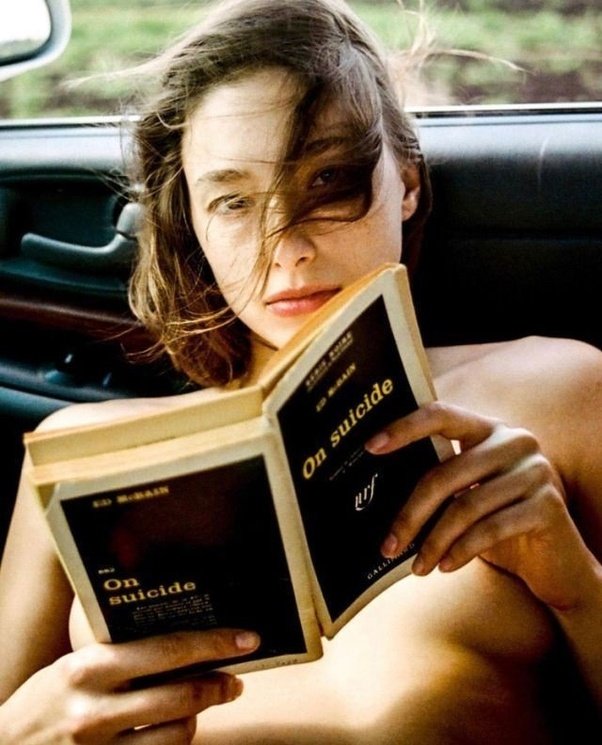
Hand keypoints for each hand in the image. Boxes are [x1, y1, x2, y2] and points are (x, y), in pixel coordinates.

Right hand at [0, 628, 258, 744]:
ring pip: (178, 733)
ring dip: (200, 715)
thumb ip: (121, 654)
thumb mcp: (74, 666)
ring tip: (205, 701)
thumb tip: (184, 640)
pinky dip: (177, 740)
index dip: (214, 644)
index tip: (246, 639)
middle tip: (235, 678)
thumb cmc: (46, 700)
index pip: (166, 650)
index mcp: (89, 668)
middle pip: (181, 696)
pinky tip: (177, 727)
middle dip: (219, 684)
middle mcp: (95, 710)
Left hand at [366, 402, 597, 609]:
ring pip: (465, 506)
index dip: (404, 428)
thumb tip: (378, 493)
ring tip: (418, 567)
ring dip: (434, 542)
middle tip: (389, 546)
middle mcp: (514, 441)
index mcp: (488, 429)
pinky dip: (462, 551)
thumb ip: (440, 481)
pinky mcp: (548, 505)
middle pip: (444, 474)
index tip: (371, 447)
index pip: (441, 416)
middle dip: (410, 514)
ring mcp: (535, 471)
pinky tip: (445, 566)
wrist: (558, 559)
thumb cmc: (500, 520)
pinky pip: (490, 529)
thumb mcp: (470, 493)